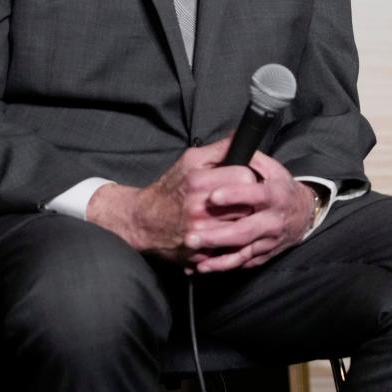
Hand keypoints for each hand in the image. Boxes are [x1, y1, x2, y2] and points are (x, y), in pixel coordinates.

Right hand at [87, 138, 261, 263]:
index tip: (245, 180)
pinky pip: (232, 249)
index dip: (249, 177)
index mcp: (198, 182)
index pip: (245, 177)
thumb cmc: (170, 189)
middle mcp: (200, 209)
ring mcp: (201, 234)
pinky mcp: (201, 254)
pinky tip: (227, 232)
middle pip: (248, 203)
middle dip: (249, 200)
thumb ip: (219, 149)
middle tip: (243, 199)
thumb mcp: (190, 161)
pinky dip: (234, 241)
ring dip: (243, 221)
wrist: (142, 221)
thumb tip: (242, 137)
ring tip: (235, 215)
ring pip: (244, 227)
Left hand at [184, 151, 319, 273]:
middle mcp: (273, 221)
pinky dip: (220, 266)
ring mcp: (267, 241)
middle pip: (245, 230)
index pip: (256, 195)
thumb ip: (253, 158)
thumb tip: (234, 142)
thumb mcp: (273, 169)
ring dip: (215, 255)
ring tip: (192, 251)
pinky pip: (240, 264)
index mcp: (276, 195)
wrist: (303, 215)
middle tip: (191, 235)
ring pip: (241, 251)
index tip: (213, 196)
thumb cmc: (281, 188)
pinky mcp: (261, 256)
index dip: (235, 195)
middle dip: (217, 235)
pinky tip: (200, 267)